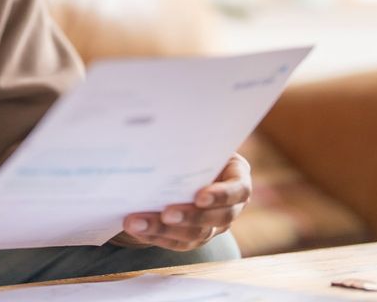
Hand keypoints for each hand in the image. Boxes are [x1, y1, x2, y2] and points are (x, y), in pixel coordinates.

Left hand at [113, 153, 251, 251]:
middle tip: (165, 213)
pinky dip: (157, 236)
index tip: (199, 197)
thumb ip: (188, 142)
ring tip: (137, 222)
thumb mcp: (198, 142)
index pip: (238, 190)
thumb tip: (160, 132)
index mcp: (237, 177)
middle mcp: (231, 206)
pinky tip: (138, 229)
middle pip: (217, 218)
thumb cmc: (194, 149)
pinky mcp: (195, 238)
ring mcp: (215, 225)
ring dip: (164, 230)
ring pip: (196, 235)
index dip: (221, 196)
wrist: (185, 165)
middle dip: (189, 217)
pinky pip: (178, 243)